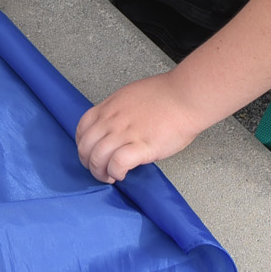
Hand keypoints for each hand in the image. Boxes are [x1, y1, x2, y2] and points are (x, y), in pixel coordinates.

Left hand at [76, 73, 206, 182]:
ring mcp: (126, 133)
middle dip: (88, 163)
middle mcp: (114, 120)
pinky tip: (123, 174)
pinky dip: (116, 172)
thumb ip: (120, 110)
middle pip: (86, 146)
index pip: (83, 128)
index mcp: (111, 106)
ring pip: (97, 158)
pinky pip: (117, 164)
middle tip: (98, 170)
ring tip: (110, 176)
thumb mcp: (133, 95)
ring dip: (100, 172)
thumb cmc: (169, 94)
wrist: (187, 96)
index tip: (89, 152)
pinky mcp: (141, 146)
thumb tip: (117, 126)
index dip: (83, 144)